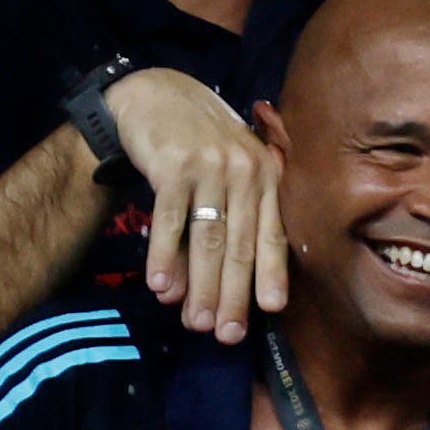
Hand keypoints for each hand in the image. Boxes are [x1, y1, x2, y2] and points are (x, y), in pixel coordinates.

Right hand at [100, 66, 290, 341]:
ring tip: (194, 321)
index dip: (271, 274)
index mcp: (267, 178)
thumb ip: (232, 217)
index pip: (272, 235)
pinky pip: (170, 220)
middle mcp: (246, 173)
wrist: (156, 95)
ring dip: (200, 285)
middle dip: (233, 294)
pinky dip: (164, 254)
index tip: (270, 311)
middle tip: (226, 334)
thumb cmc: (199, 145)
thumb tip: (214, 284)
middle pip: (241, 245)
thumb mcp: (230, 171)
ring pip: (208, 238)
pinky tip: (160, 285)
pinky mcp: (173, 166)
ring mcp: (210, 169)